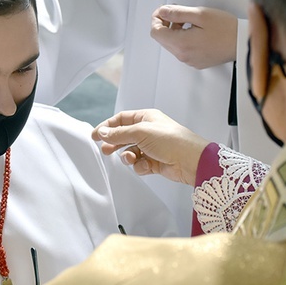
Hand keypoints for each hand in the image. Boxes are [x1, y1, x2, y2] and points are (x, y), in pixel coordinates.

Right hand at [92, 109, 209, 185]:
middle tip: (105, 151)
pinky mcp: (154, 162)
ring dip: (128, 157)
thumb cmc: (170, 140)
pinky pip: (139, 164)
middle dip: (114, 144)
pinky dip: (140, 166)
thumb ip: (119, 134)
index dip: (107, 127)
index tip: (95, 136)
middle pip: (123, 136)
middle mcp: (148, 131)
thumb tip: (101, 132)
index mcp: (146, 118)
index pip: (121, 119)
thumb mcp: (140, 132)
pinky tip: (147, 166)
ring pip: (130, 152)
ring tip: (131, 159)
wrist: (190, 160)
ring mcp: (151, 147)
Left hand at [150, 5, 237, 68]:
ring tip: (188, 20)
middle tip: (178, 11)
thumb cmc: (226, 28)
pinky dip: (183, 38)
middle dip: (166, 23)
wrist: (243, 43)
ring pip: (172, 44)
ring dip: (174, 30)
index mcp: (181, 44)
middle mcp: (183, 56)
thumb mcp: (200, 14)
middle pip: (162, 39)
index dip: (157, 18)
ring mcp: (189, 61)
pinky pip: (182, 50)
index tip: (166, 10)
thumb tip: (162, 11)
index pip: (155, 32)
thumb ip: (177, 12)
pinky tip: (195, 30)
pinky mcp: (196, 62)